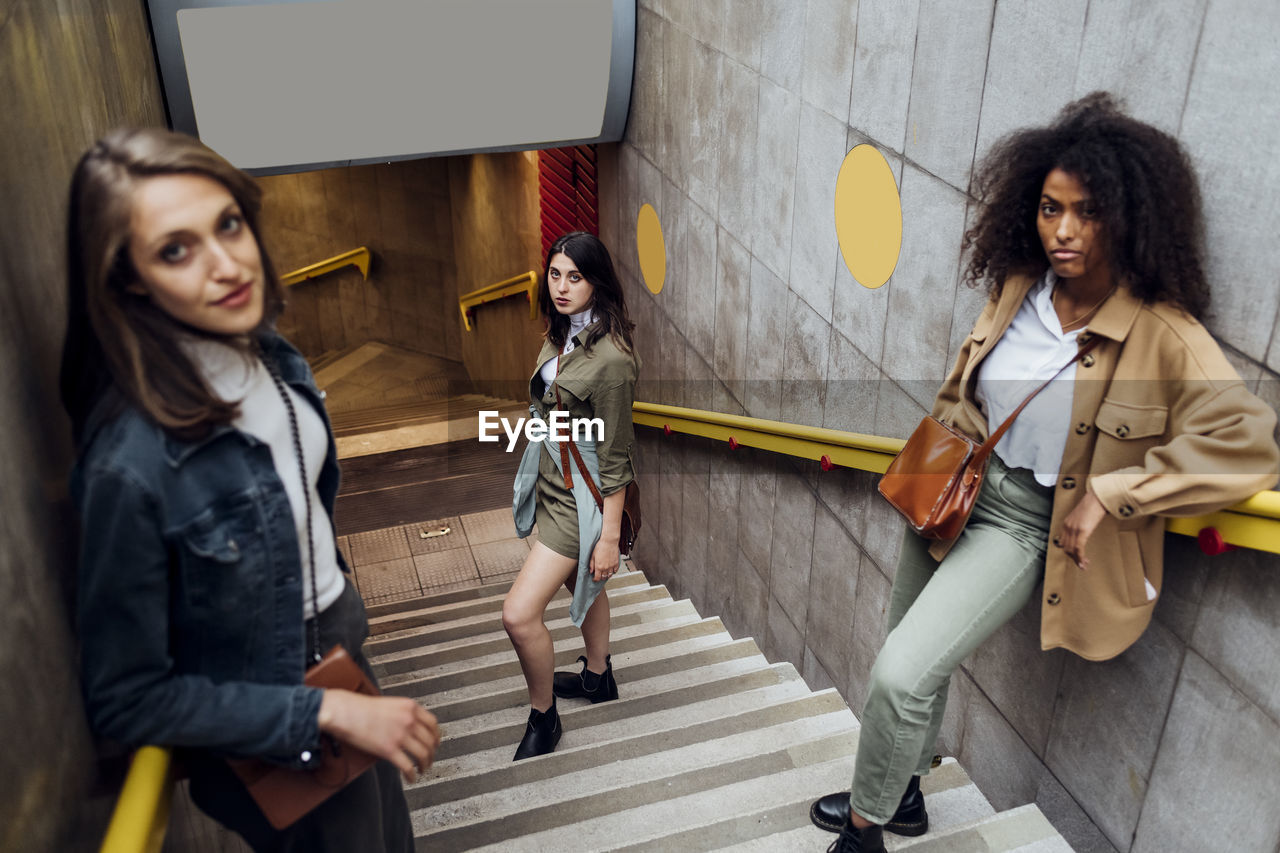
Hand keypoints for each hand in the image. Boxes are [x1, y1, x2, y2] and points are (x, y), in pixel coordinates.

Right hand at [318, 691, 439, 782]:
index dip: (436, 737)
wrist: (345, 712)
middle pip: (430, 741)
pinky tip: (410, 778)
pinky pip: (408, 766)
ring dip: (425, 765)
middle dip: (432, 754)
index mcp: (410, 707)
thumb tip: (410, 727)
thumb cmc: (361, 708)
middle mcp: (409, 720)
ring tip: (422, 770)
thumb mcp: (390, 704)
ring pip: (423, 755)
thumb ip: (403, 714)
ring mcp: (400, 735)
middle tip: (428, 760)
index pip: (433, 724)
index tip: (436, 744)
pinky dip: (412, 775)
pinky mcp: (389, 749)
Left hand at [590, 535, 619, 581]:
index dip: (595, 579)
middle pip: (603, 577)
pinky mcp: (616, 563)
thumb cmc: (601, 546)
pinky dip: (613, 571)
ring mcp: (612, 566)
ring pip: (610, 575)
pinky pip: (615, 571)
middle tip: (599, 575)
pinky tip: (611, 569)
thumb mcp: (593, 556)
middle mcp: (606, 568)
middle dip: (601, 577)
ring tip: (605, 573)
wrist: (609, 541)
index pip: (597, 578)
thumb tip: (591, 571)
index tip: (594, 578)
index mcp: (599, 566)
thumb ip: (591, 565)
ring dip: (607, 575)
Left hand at [1059, 492, 1107, 569]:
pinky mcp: (1082, 531)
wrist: (1098, 497)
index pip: (1063, 542)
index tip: (1076, 557)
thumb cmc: (1094, 505)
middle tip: (1082, 564)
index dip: (1069, 552)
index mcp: (1066, 523)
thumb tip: (1084, 532)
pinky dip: (1080, 557)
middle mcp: (1067, 526)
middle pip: (1066, 548)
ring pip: (1071, 550)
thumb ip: (1080, 524)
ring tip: (1084, 565)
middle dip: (1073, 558)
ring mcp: (1074, 529)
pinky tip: (1084, 562)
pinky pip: (1078, 548)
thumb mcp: (1083, 516)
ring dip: (1078, 560)